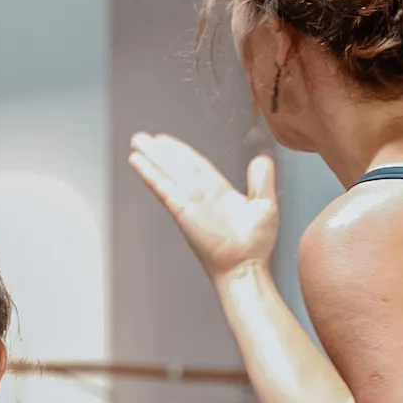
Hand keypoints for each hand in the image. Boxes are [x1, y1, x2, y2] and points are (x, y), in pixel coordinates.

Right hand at [129, 133, 278, 281]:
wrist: (244, 264)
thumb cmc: (255, 245)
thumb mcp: (265, 205)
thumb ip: (261, 181)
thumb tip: (261, 159)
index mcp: (219, 194)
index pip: (197, 167)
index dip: (181, 153)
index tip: (166, 142)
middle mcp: (200, 195)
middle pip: (177, 166)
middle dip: (160, 151)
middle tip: (143, 138)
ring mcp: (188, 201)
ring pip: (167, 172)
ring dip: (152, 156)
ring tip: (137, 142)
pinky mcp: (180, 208)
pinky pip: (162, 186)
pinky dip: (149, 173)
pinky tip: (138, 161)